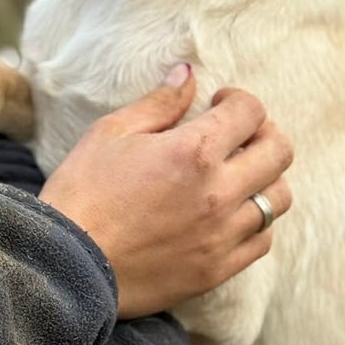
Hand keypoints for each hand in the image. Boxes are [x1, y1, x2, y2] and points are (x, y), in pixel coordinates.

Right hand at [40, 67, 292, 317]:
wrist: (65, 267)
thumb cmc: (81, 194)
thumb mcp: (110, 134)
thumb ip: (158, 104)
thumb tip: (188, 75)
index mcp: (193, 152)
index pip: (250, 111)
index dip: (237, 99)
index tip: (218, 103)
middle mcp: (218, 193)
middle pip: (279, 152)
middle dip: (264, 133)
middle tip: (240, 135)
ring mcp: (221, 235)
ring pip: (278, 199)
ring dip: (265, 179)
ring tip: (238, 176)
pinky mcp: (216, 270)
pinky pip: (261, 241)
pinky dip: (255, 223)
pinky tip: (230, 215)